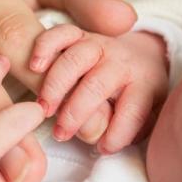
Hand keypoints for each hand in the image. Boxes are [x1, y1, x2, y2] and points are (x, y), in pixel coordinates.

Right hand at [30, 24, 168, 152]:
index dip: (117, 133)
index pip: (133, 110)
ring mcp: (99, 45)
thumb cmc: (138, 96)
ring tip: (44, 109)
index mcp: (144, 84)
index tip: (104, 148)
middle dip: (76, 112)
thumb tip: (102, 140)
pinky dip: (45, 47)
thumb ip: (129, 129)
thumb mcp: (146, 116)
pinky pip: (61, 34)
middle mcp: (121, 62)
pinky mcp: (80, 35)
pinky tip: (35, 67)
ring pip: (75, 59)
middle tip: (61, 133)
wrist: (141, 56)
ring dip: (55, 85)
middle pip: (97, 84)